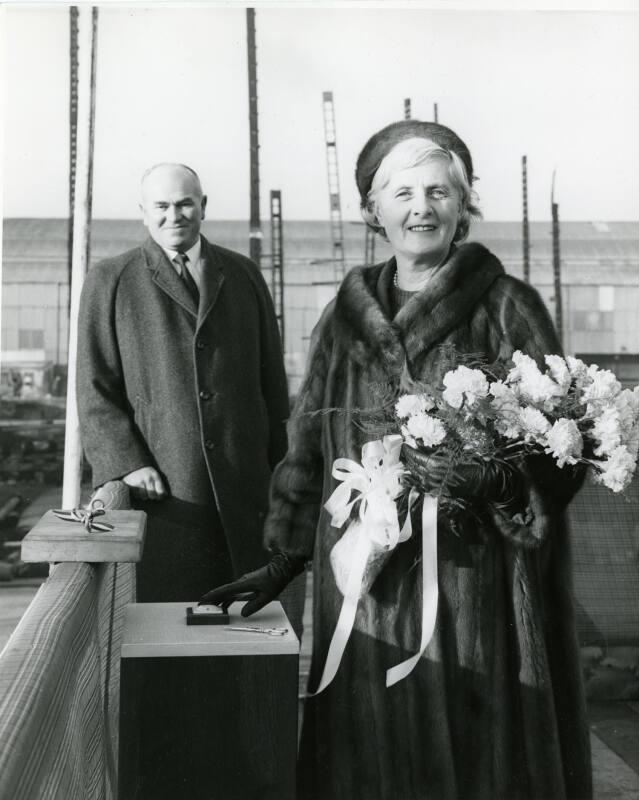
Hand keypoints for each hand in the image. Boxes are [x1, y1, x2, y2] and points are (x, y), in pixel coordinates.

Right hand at [122, 466, 166, 500]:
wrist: (133, 464)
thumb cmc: (147, 472)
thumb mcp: (155, 475)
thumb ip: (160, 485)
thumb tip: (165, 495)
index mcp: (155, 476)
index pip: (160, 492)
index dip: (160, 497)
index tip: (159, 497)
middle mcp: (148, 479)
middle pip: (152, 496)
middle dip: (152, 497)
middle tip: (151, 495)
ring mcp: (139, 482)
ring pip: (144, 497)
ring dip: (145, 496)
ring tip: (144, 492)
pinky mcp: (132, 485)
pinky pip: (137, 496)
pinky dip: (138, 495)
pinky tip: (138, 490)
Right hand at [199, 551, 305, 616]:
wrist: (281, 569)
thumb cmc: (275, 580)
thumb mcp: (267, 596)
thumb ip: (254, 605)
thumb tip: (243, 613)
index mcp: (244, 583)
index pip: (225, 590)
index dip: (214, 595)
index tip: (204, 599)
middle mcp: (242, 582)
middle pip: (224, 591)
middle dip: (212, 598)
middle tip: (201, 605)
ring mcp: (244, 583)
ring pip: (228, 592)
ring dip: (220, 600)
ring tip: (211, 608)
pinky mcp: (247, 584)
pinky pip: (234, 593)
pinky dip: (228, 599)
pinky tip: (225, 605)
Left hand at [402, 446, 522, 508]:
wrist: (480, 480)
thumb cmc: (468, 462)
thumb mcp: (450, 451)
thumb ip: (434, 450)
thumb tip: (420, 445)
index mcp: (434, 465)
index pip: (416, 457)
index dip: (409, 451)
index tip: (404, 445)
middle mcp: (431, 476)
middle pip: (414, 467)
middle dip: (408, 459)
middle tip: (404, 452)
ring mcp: (434, 486)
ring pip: (417, 477)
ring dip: (411, 469)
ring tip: (407, 462)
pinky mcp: (438, 492)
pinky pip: (423, 485)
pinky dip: (417, 479)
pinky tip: (416, 475)